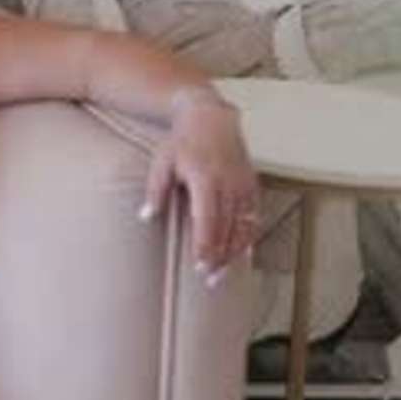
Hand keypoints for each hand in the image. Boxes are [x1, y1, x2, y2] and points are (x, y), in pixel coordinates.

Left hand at [140, 90, 262, 283]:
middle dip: (219, 258)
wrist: (211, 118)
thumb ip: (155, 190)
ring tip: (222, 274)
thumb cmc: (182, 142)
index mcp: (206, 180)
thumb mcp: (162, 162)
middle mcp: (229, 185)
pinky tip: (241, 255)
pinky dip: (248, 238)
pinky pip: (254, 218)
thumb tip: (146, 217)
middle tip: (210, 281)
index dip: (205, 248)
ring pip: (243, 228)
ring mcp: (244, 186)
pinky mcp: (252, 186)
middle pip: (227, 230)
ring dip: (234, 253)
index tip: (200, 268)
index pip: (208, 222)